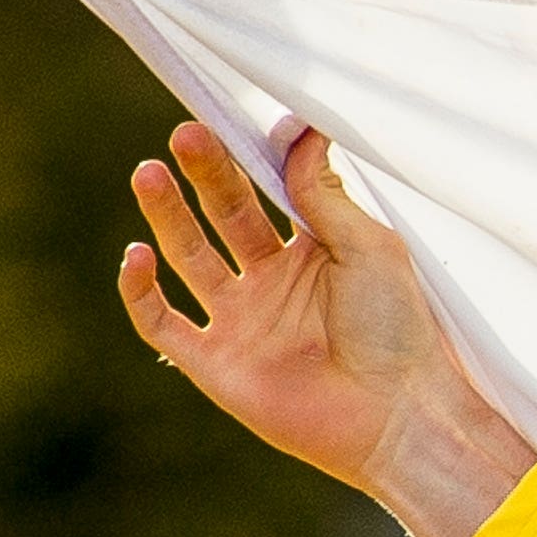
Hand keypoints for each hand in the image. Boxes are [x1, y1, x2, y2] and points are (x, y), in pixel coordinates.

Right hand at [117, 121, 536, 536]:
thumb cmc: (399, 333)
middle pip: (224, 216)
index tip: (225, 119)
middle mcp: (272, 284)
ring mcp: (241, 323)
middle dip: (205, 175)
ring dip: (167, 215)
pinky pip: (161, 323)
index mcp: (313, 254)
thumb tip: (301, 128)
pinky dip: (140, 289)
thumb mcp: (370, 248)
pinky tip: (138, 253)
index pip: (265, 193)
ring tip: (150, 174)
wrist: (399, 417)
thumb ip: (326, 194)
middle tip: (188, 135)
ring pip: (189, 257)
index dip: (243, 158)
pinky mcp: (215, 365)